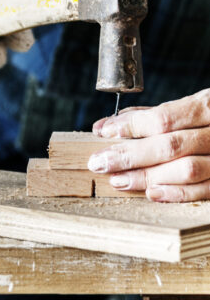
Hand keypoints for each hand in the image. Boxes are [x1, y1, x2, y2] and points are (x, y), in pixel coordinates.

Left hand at [88, 90, 209, 201]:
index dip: (132, 126)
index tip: (105, 132)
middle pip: (170, 146)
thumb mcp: (194, 105)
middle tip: (100, 161)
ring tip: (118, 179)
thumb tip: (107, 126)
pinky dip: (176, 194)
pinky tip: (151, 193)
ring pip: (185, 170)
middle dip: (130, 155)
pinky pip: (205, 191)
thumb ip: (153, 115)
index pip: (165, 117)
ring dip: (147, 177)